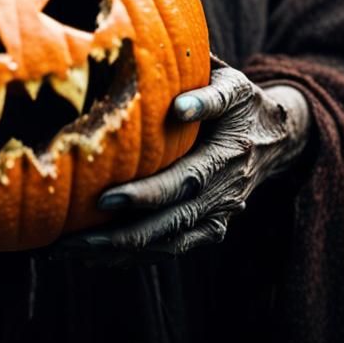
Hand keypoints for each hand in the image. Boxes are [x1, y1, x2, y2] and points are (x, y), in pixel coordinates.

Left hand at [58, 59, 310, 257]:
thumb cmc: (238, 100)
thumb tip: (178, 103)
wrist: (276, 136)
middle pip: (171, 222)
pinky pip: (169, 249)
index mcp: (228, 155)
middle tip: (73, 237)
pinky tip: (90, 256)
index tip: (106, 198)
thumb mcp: (231, 85)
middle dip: (121, 233)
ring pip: (166, 243)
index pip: (185, 181)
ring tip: (67, 250)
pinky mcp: (209, 230)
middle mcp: (224, 193)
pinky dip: (131, 257)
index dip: (148, 195)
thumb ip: (208, 92)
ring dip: (117, 252)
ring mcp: (217, 217)